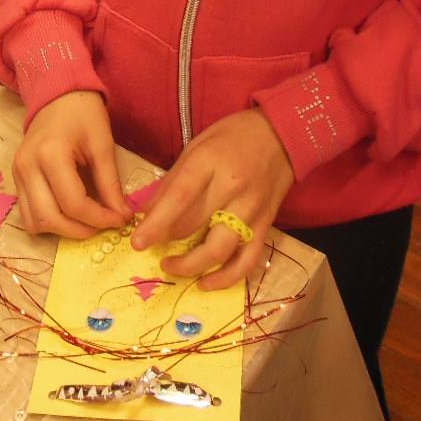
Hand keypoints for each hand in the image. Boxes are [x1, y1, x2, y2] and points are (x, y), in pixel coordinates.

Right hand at [13, 90, 129, 237]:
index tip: (121, 220)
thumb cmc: (83, 114)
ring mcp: (17, 174)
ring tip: (86, 220)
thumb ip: (110, 183)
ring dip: (62, 230)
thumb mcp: (102, 144)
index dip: (100, 218)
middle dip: (81, 230)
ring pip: (34, 222)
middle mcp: (27, 167)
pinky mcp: (15, 179)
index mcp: (50, 154)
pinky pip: (28, 214)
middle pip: (50, 219)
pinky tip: (69, 213)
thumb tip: (121, 216)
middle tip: (104, 225)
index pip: (74, 203)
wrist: (57, 96)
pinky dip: (49, 221)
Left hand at [132, 108, 294, 290]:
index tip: (137, 242)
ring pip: (219, 250)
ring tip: (171, 267)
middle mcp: (232, 188)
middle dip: (166, 242)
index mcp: (210, 162)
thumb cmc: (233, 137)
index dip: (156, 223)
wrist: (282, 137)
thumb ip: (173, 181)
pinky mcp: (265, 226)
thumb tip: (147, 213)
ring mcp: (251, 210)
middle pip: (194, 226)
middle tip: (150, 248)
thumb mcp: (196, 146)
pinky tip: (205, 283)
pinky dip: (226, 278)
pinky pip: (247, 261)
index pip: (179, 198)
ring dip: (191, 266)